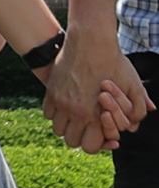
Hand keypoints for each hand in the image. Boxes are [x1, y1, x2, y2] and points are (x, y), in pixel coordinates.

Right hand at [45, 35, 151, 154]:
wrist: (91, 41)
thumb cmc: (114, 62)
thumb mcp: (133, 85)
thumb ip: (138, 108)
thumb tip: (136, 125)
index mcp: (96, 114)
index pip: (91, 147)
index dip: (97, 145)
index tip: (101, 136)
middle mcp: (76, 112)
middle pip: (71, 142)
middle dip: (81, 138)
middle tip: (88, 129)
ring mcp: (61, 102)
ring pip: (57, 130)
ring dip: (67, 127)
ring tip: (76, 119)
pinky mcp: (51, 92)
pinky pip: (48, 114)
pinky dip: (56, 114)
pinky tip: (66, 106)